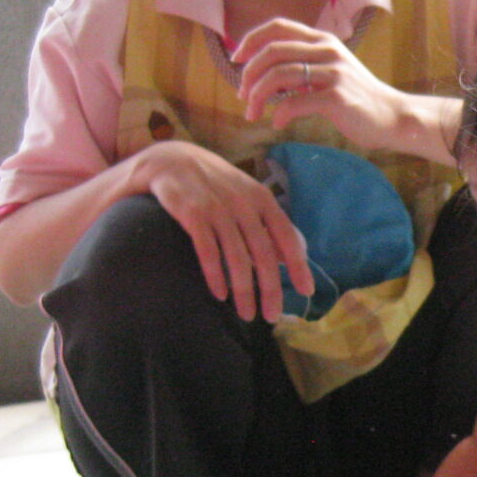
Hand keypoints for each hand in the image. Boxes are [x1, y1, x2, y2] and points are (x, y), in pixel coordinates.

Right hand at [134, 140, 312, 321]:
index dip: (299, 266)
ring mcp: (217, 207)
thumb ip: (267, 224)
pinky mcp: (191, 213)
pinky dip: (215, 275)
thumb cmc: (215, 186)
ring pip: (237, 257)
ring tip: (246, 314)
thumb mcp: (246, 197)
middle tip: (272, 316)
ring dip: (244, 290)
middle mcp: (243, 203)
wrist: (169, 159)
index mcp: (262, 199)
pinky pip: (207, 251)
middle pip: (263, 254)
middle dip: (270, 289)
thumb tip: (290, 258)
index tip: (307, 292)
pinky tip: (220, 295)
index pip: (287, 237)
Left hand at [233, 19, 438, 152]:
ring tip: (253, 113)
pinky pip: (296, 103)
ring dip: (258, 95)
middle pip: (272, 51)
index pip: (278, 27)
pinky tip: (277, 124)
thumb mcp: (331, 72)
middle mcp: (328, 51)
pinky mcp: (337, 98)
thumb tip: (266, 74)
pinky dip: (280, 114)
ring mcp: (334, 73)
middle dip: (249, 74)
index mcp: (323, 41)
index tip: (237, 60)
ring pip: (279, 76)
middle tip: (242, 95)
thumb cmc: (358, 100)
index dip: (251, 40)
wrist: (393, 118)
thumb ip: (304, 67)